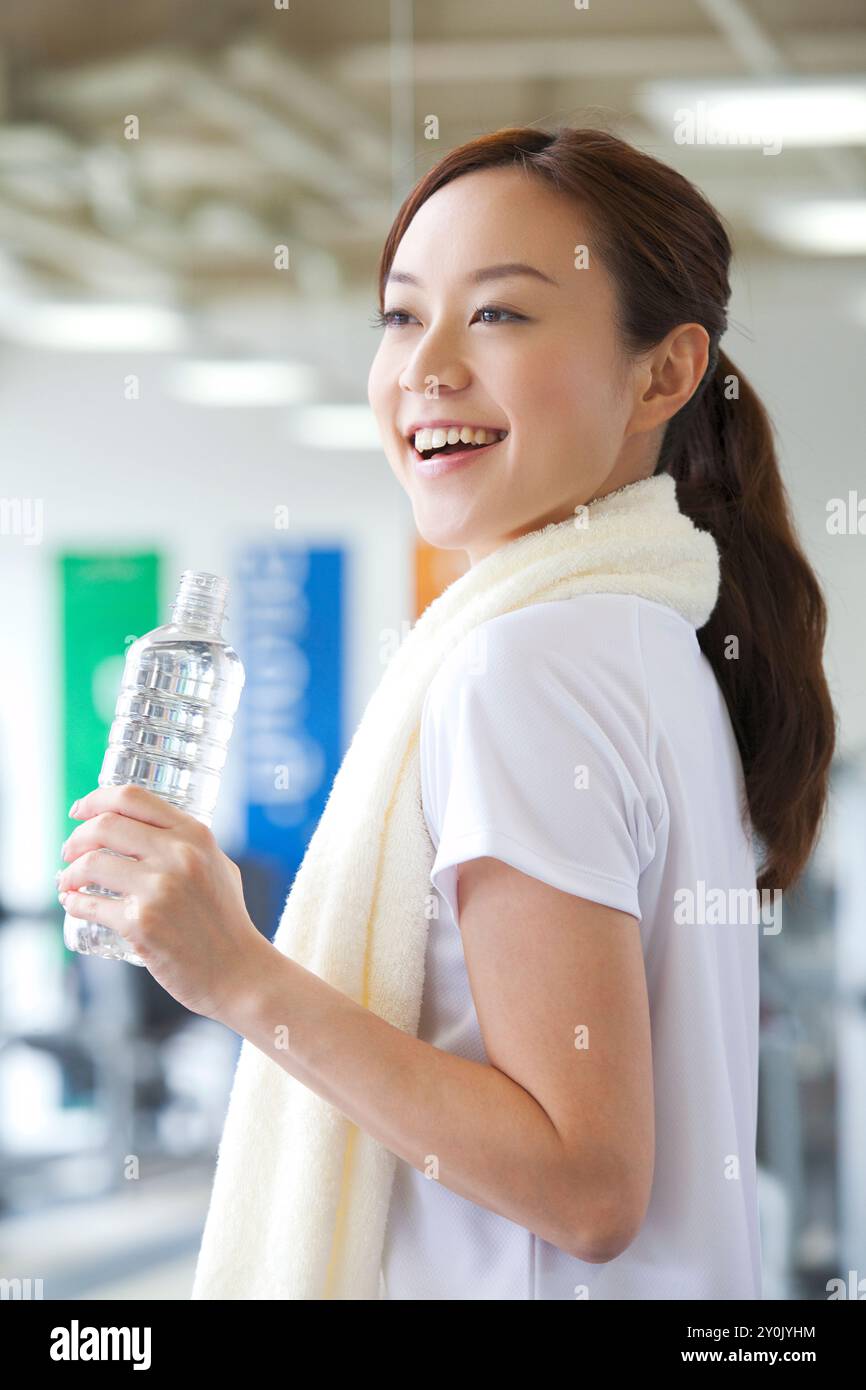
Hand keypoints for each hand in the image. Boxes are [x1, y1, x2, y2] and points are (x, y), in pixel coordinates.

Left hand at [57, 784, 270, 1021]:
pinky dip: (74, 903)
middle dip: (77, 837)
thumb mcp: (219, 866)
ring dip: (69, 872)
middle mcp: (177, 855)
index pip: (133, 798)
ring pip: (91, 863)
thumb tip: (147, 834)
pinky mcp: (141, 923)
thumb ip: (189, 846)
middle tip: (69, 852)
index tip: (80, 810)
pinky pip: (91, 905)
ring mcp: (158, 889)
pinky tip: (72, 903)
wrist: (238, 971)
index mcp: (195, 835)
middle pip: (105, 825)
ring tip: (68, 882)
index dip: (97, 799)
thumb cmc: (228, 922)